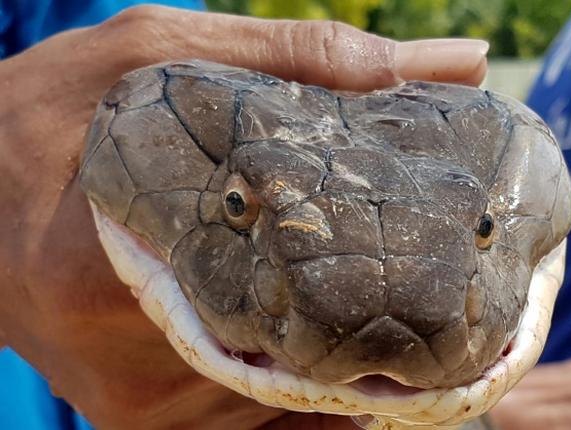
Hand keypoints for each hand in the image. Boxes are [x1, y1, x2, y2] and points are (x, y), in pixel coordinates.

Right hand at [0, 6, 487, 428]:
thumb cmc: (52, 112)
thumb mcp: (159, 52)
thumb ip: (308, 56)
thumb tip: (459, 60)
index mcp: (114, 262)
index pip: (297, 301)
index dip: (388, 294)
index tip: (444, 278)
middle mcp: (124, 353)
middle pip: (300, 363)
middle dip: (371, 332)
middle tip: (426, 295)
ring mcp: (134, 400)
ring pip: (280, 402)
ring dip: (331, 360)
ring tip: (371, 310)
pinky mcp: (136, 418)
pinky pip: (250, 418)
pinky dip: (292, 386)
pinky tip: (311, 340)